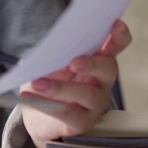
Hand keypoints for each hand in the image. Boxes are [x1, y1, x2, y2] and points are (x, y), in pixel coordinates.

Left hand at [20, 19, 131, 147]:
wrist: (37, 115)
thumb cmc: (48, 81)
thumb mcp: (49, 62)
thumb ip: (55, 53)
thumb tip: (51, 47)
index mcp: (96, 60)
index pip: (115, 46)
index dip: (119, 36)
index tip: (115, 24)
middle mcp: (101, 81)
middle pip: (108, 69)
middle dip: (92, 63)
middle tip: (73, 62)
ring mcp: (95, 104)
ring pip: (87, 94)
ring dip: (60, 87)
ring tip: (37, 83)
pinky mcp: (82, 122)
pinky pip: (69, 114)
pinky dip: (47, 104)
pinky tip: (29, 96)